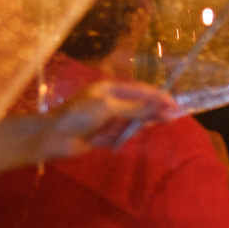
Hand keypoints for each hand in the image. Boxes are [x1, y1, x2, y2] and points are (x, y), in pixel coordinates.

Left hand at [47, 80, 179, 153]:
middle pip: (138, 105)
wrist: (54, 137)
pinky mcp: (103, 135)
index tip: (174, 105)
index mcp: (110, 90)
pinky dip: (130, 135)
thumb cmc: (79, 116)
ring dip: (144, 123)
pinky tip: (139, 134)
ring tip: (161, 124)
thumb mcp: (108, 108)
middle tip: (172, 118)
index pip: (140, 91)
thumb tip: (158, 107)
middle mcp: (110, 103)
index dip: (158, 97)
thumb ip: (134, 108)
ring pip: (132, 120)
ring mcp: (107, 119)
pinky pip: (122, 134)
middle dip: (154, 110)